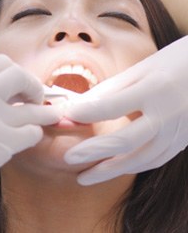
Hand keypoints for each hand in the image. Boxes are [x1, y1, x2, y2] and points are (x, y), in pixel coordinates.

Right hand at [0, 55, 59, 219]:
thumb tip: (19, 90)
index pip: (3, 63)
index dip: (19, 73)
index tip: (24, 86)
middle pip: (20, 76)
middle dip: (35, 86)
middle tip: (39, 98)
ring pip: (33, 109)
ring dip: (46, 113)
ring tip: (53, 115)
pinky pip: (31, 133)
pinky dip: (34, 134)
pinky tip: (29, 137)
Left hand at [64, 36, 187, 184]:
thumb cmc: (172, 64)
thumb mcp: (140, 70)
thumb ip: (110, 90)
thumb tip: (78, 105)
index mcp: (155, 89)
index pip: (113, 105)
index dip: (87, 112)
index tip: (66, 115)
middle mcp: (168, 115)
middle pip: (125, 140)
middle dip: (94, 151)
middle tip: (69, 158)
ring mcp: (178, 133)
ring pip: (140, 159)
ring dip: (110, 170)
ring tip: (85, 177)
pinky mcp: (181, 142)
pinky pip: (154, 160)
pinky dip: (131, 166)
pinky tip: (113, 168)